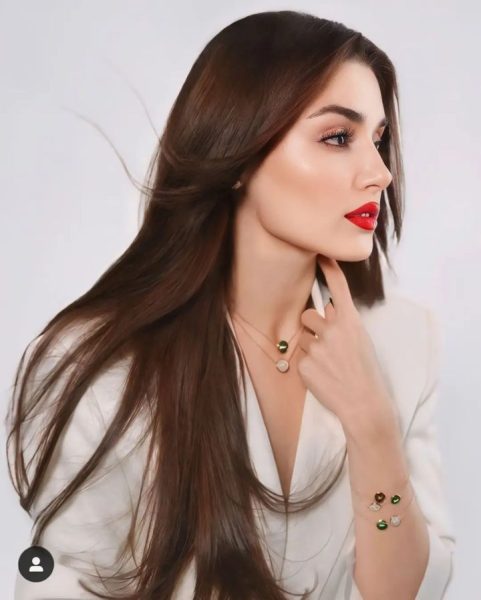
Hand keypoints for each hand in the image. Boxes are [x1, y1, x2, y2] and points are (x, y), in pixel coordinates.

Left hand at [297, 254, 396, 430]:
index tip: (320, 254)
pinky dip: (310, 365)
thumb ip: (343, 323)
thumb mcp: (361, 340)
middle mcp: (332, 329)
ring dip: (312, 346)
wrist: (363, 403)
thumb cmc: (365, 371)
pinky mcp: (305, 364)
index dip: (328, 269)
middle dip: (314, 327)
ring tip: (328, 364)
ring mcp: (317, 347)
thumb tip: (326, 311)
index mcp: (350, 321)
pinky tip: (324, 376)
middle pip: (308, 315)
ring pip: (304, 337)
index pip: (337, 288)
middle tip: (328, 346)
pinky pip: (301, 357)